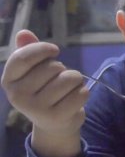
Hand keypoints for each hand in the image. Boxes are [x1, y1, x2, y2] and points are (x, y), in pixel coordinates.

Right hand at [0, 30, 86, 156]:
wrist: (53, 123)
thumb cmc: (44, 90)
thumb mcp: (33, 71)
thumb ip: (29, 51)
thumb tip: (23, 33)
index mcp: (9, 80)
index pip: (23, 57)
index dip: (42, 49)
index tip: (55, 50)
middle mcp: (18, 96)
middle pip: (52, 67)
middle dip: (63, 68)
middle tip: (58, 80)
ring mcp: (36, 109)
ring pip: (70, 78)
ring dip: (76, 80)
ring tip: (68, 89)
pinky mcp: (56, 117)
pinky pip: (81, 93)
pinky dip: (83, 92)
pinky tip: (74, 99)